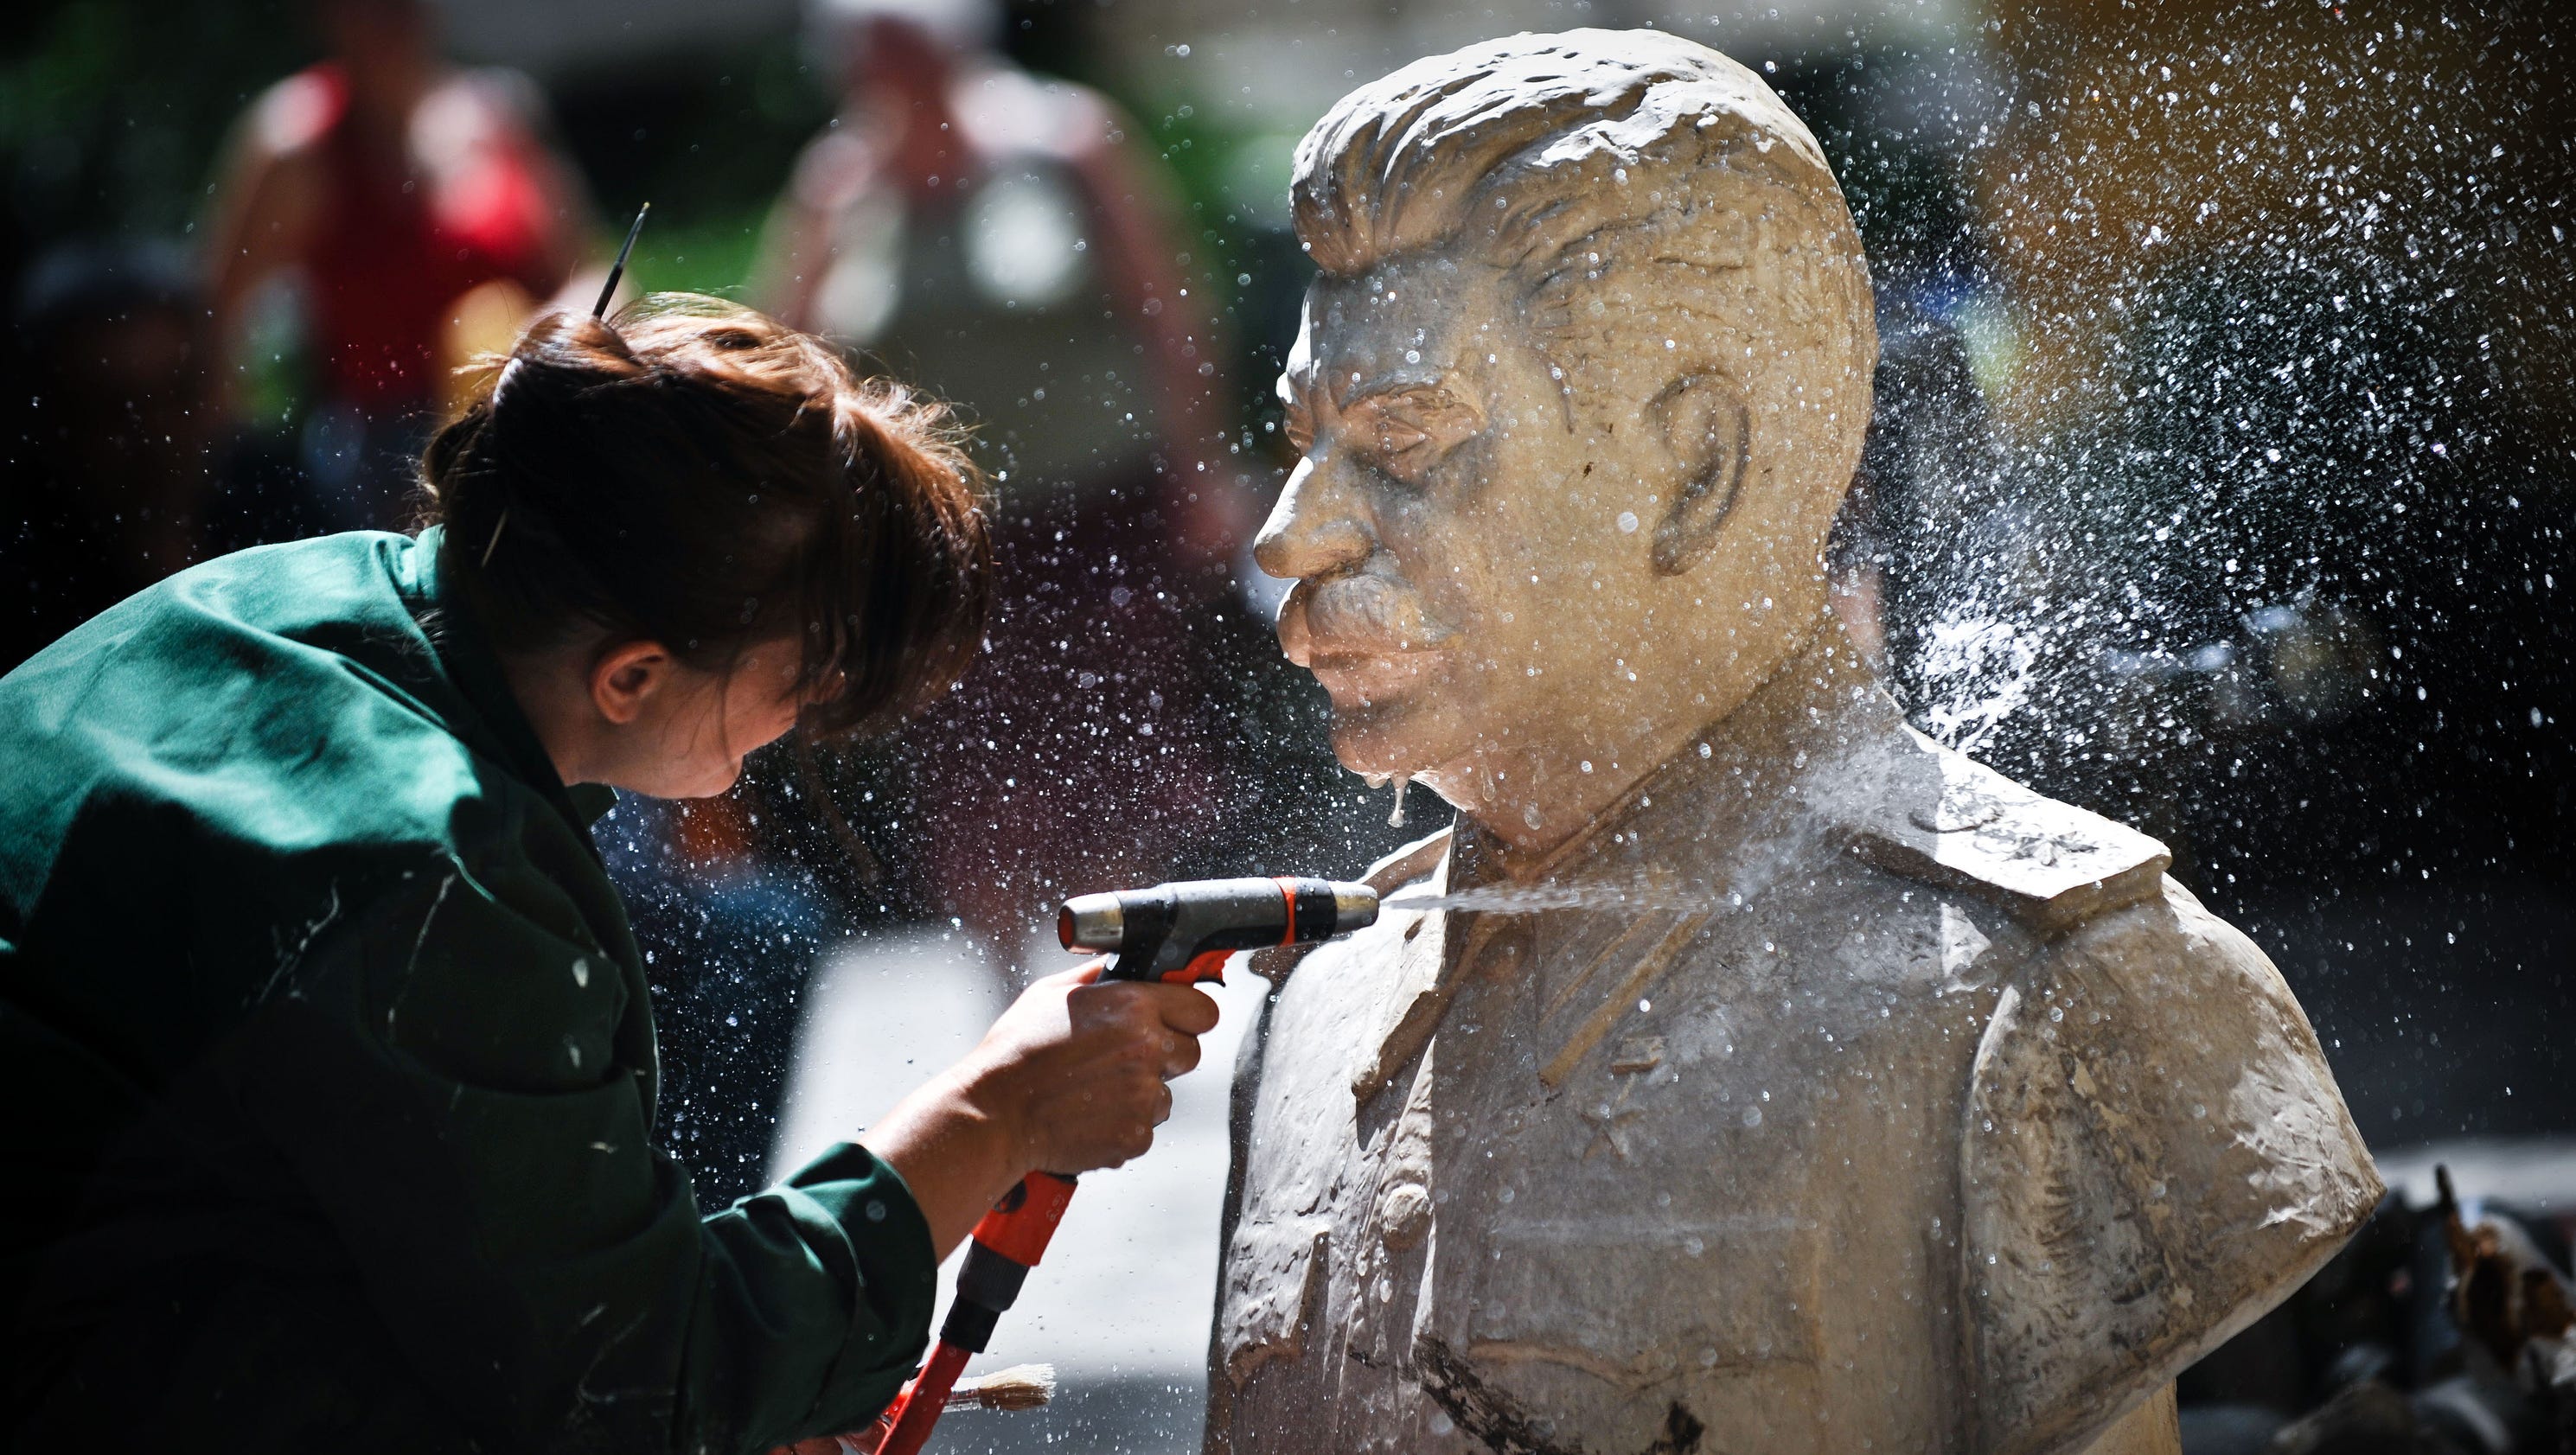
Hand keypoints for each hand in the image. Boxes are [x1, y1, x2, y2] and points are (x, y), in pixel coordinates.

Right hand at [959, 963, 1218, 1173]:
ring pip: (1166, 1094)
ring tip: (1095, 1090)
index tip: (1176, 1021)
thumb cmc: (1015, 1051)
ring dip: (1141, 1093)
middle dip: (1166, 1055)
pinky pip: (1145, 1127)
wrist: (995, 1113)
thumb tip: (1119, 963)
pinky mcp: (1135, 1135)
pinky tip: (1089, 1114)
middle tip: (1125, 1059)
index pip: (1203, 1009)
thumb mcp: (1049, 993)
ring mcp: (1144, 1095)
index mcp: (1134, 1006)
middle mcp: (1148, 1049)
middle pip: (1192, 1052)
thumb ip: (1096, 975)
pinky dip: (1123, 1125)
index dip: (1189, 1015)